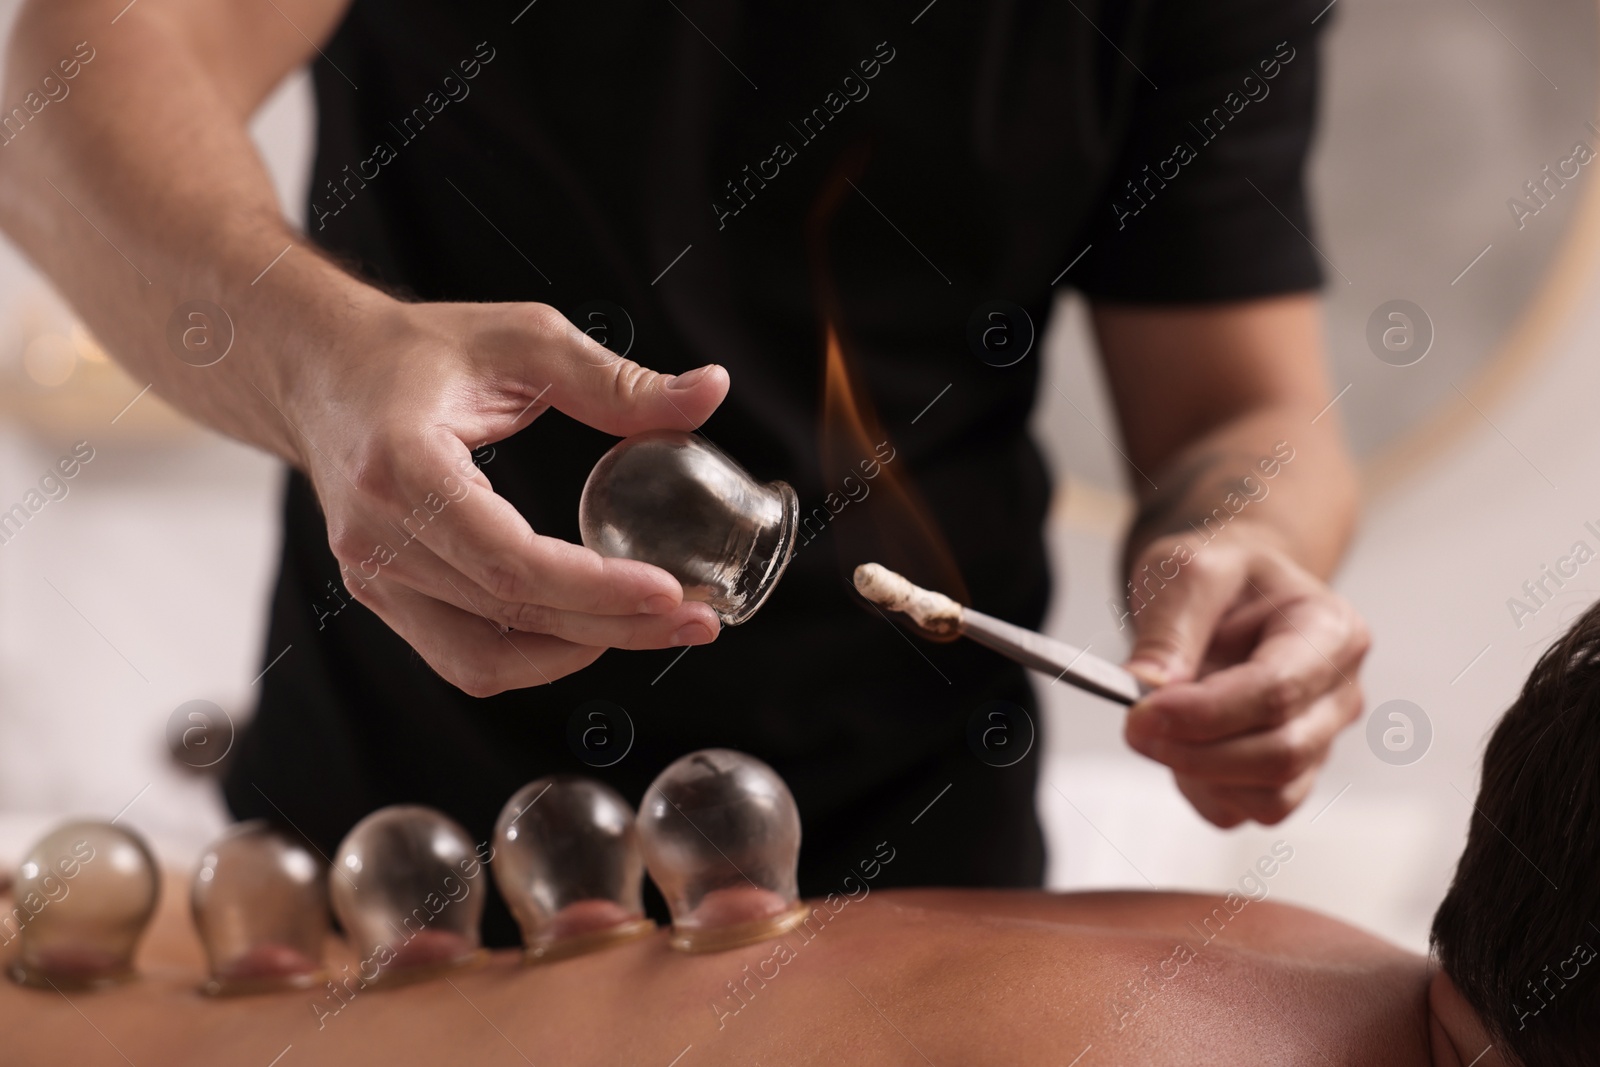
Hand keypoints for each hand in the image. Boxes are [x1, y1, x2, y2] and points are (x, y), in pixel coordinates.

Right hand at [284, 297, 727, 695]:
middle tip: (698, 616)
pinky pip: (464, 656)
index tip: (669, 589)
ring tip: (657, 626)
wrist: (324, 371)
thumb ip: (618, 379)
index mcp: (402, 466)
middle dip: (614, 625)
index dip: (593, 587)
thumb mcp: (525, 341)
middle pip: (510, 612)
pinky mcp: (382, 596)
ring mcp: (372, 575)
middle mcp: (376, 536)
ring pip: (487, 655)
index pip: (508, 559)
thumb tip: (711, 392)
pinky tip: (593, 629)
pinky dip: (534, 656)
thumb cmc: (420, 350)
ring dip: (580, 651)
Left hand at [1120, 527, 1369, 826]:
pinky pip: (1247, 810)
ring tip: (1162, 724)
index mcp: (1331, 631)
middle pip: (1279, 754)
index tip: (1142, 711)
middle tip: (1132, 725)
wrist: (1236, 596)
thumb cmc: (1221, 578)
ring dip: (1198, 773)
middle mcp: (1339, 694)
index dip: (1206, 713)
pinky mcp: (1292, 777)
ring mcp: (1321, 741)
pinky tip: (1183, 745)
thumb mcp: (1187, 569)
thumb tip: (1147, 688)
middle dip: (1194, 751)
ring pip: (1268, 797)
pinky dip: (1203, 790)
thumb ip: (1169, 626)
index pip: (1277, 691)